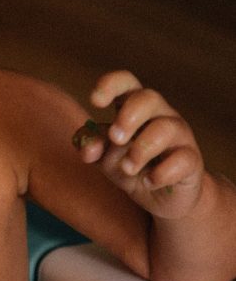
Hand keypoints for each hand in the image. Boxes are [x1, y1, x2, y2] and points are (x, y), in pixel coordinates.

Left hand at [72, 70, 204, 217]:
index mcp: (134, 107)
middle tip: (116, 139)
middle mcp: (159, 115)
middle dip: (128, 117)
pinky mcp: (191, 160)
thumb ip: (92, 147)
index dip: (110, 85)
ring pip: (165, 128)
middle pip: (148, 98)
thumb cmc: (130, 166)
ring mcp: (179, 135)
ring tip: (128, 169)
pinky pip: (182, 159)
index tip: (95, 101)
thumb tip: (88, 149)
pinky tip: (150, 182)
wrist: (159, 198)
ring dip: (141, 149)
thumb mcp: (105, 156)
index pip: (126, 82)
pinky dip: (162, 173)